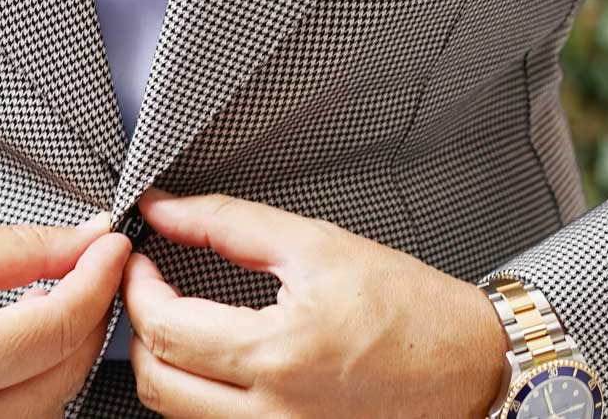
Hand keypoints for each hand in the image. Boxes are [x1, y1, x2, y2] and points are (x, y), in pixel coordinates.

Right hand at [0, 213, 131, 417]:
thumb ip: (17, 249)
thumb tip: (84, 239)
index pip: (58, 326)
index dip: (97, 278)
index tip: (112, 243)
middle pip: (67, 373)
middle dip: (94, 314)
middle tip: (97, 263)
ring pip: (52, 406)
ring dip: (71, 349)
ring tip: (68, 295)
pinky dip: (40, 380)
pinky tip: (34, 340)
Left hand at [122, 189, 510, 417]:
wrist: (472, 366)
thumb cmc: (408, 306)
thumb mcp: (318, 245)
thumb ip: (229, 223)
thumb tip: (162, 210)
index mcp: (279, 352)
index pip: (163, 327)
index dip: (136, 287)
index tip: (141, 260)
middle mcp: (275, 411)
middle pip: (156, 382)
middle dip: (139, 329)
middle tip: (153, 288)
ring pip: (176, 414)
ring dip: (165, 365)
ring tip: (182, 320)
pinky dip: (198, 397)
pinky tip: (216, 361)